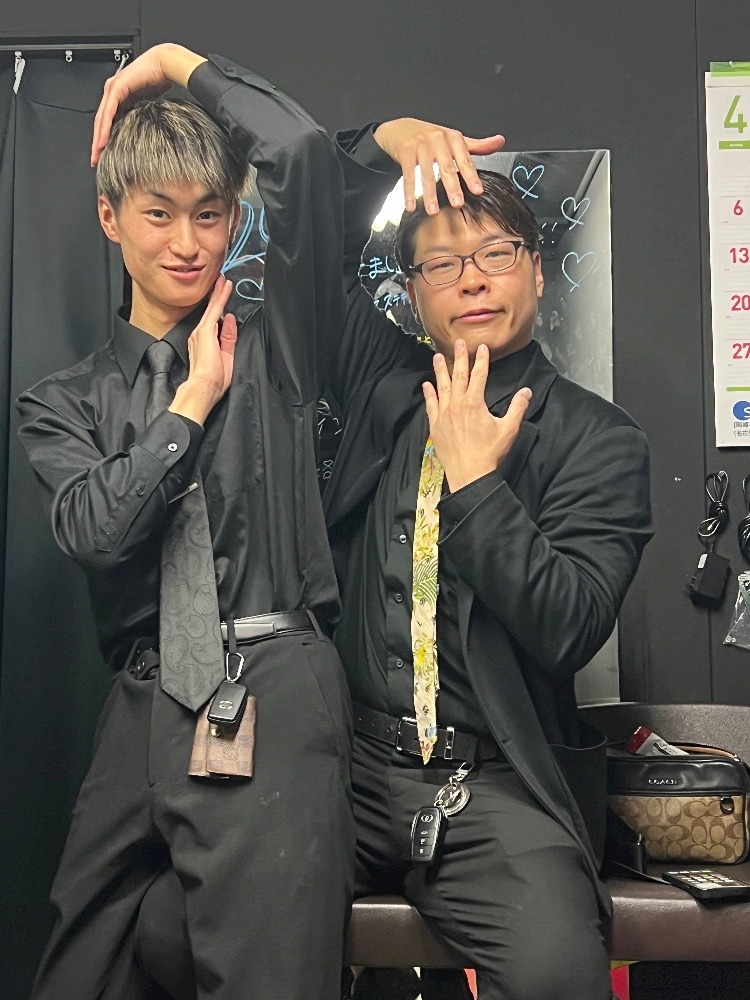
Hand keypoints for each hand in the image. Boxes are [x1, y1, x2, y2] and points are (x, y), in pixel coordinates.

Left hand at [91, 43, 206, 165]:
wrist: (164, 64)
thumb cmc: (159, 79)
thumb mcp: (147, 103)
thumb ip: (140, 113)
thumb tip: (142, 128)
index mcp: (119, 95)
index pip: (107, 121)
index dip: (104, 138)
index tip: (103, 155)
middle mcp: (112, 91)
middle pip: (100, 121)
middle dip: (97, 143)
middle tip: (95, 160)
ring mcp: (113, 89)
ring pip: (101, 118)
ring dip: (98, 138)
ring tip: (97, 154)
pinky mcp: (117, 87)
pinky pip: (108, 111)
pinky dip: (105, 127)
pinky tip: (103, 139)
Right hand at [170, 276, 236, 424]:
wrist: (204, 387)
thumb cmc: (213, 379)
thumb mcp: (226, 355)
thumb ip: (228, 337)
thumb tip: (230, 320)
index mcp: (203, 342)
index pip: (213, 321)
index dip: (218, 308)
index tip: (222, 297)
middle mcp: (199, 334)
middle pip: (211, 311)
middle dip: (216, 295)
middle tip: (221, 281)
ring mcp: (200, 331)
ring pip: (212, 308)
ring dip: (219, 293)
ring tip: (224, 279)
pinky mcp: (205, 331)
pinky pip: (215, 310)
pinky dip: (220, 297)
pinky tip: (224, 287)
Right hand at [373, 118, 504, 213]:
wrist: (400, 128)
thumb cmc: (430, 137)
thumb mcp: (454, 139)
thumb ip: (477, 145)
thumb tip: (499, 142)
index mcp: (453, 138)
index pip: (465, 160)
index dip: (471, 176)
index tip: (477, 191)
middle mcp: (438, 140)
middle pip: (447, 168)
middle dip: (452, 187)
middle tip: (457, 203)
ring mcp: (421, 145)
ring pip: (427, 173)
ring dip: (429, 194)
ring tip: (433, 211)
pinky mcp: (405, 151)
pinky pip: (408, 175)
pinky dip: (409, 192)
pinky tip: (411, 205)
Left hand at [423, 341, 530, 491]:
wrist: (470, 474)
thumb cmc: (490, 453)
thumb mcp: (509, 429)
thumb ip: (517, 408)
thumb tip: (526, 391)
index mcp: (475, 403)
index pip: (479, 375)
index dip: (481, 360)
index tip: (482, 348)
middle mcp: (457, 404)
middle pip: (458, 376)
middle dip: (459, 358)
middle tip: (458, 343)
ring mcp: (444, 414)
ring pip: (442, 387)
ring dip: (440, 370)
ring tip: (438, 356)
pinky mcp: (436, 426)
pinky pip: (431, 405)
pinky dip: (429, 394)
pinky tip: (427, 384)